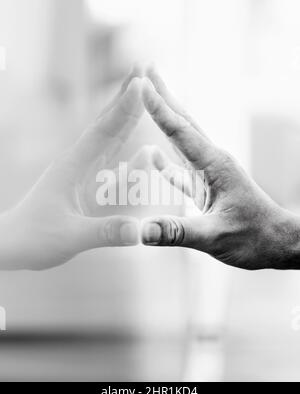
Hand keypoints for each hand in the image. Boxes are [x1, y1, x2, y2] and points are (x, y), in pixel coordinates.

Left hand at [0, 69, 143, 270]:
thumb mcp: (71, 238)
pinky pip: (105, 148)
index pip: (104, 132)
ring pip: (106, 132)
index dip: (124, 109)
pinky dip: (119, 131)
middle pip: (106, 122)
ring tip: (139, 88)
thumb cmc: (36, 238)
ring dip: (124, 109)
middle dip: (126, 97)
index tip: (142, 84)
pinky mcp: (82, 175)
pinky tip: (127, 126)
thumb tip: (139, 232)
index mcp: (74, 168)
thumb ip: (105, 232)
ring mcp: (80, 166)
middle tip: (145, 70)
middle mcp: (78, 161)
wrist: (15, 241)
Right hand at [141, 67, 299, 269]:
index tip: (141, 85)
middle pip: (182, 123)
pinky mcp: (207, 186)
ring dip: (165, 118)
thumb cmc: (253, 238)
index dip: (159, 109)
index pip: (180, 132)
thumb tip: (141, 231)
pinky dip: (167, 159)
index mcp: (214, 166)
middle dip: (163, 96)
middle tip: (145, 71)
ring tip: (150, 100)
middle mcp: (212, 162)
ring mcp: (210, 173)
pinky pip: (182, 167)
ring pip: (182, 140)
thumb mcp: (214, 237)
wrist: (275, 241)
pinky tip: (154, 154)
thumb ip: (177, 231)